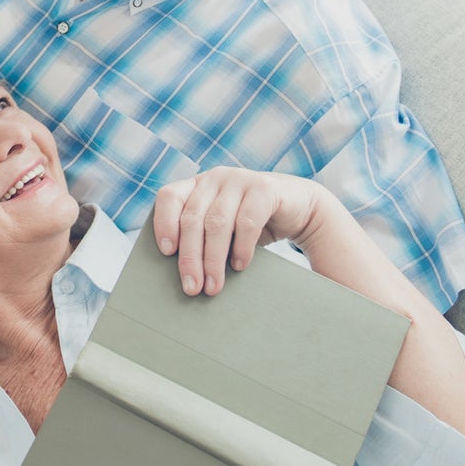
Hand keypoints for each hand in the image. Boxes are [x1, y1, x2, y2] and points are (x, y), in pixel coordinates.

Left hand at [153, 168, 324, 295]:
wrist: (300, 209)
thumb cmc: (252, 225)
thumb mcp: (223, 228)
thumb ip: (202, 239)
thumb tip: (183, 276)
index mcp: (197, 185)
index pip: (169, 197)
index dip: (163, 223)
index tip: (166, 252)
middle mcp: (215, 178)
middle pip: (192, 218)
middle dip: (190, 257)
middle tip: (191, 288)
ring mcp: (240, 179)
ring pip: (217, 223)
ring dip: (213, 259)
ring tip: (213, 286)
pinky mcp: (264, 188)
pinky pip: (247, 221)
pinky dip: (241, 248)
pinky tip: (240, 266)